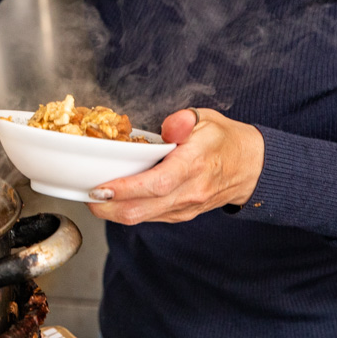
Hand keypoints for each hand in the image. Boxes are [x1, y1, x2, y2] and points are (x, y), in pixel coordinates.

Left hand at [87, 108, 264, 224]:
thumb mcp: (207, 119)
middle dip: (109, 207)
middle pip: (143, 209)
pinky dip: (127, 211)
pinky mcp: (180, 215)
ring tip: (91, 196)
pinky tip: (112, 200)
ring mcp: (185, 207)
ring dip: (114, 211)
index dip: (126, 189)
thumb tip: (172, 124)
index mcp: (194, 165)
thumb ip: (185, 120)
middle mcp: (189, 192)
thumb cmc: (223, 140)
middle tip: (86, 195)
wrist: (251, 168)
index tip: (100, 186)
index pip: (156, 184)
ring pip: (143, 218)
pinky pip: (149, 218)